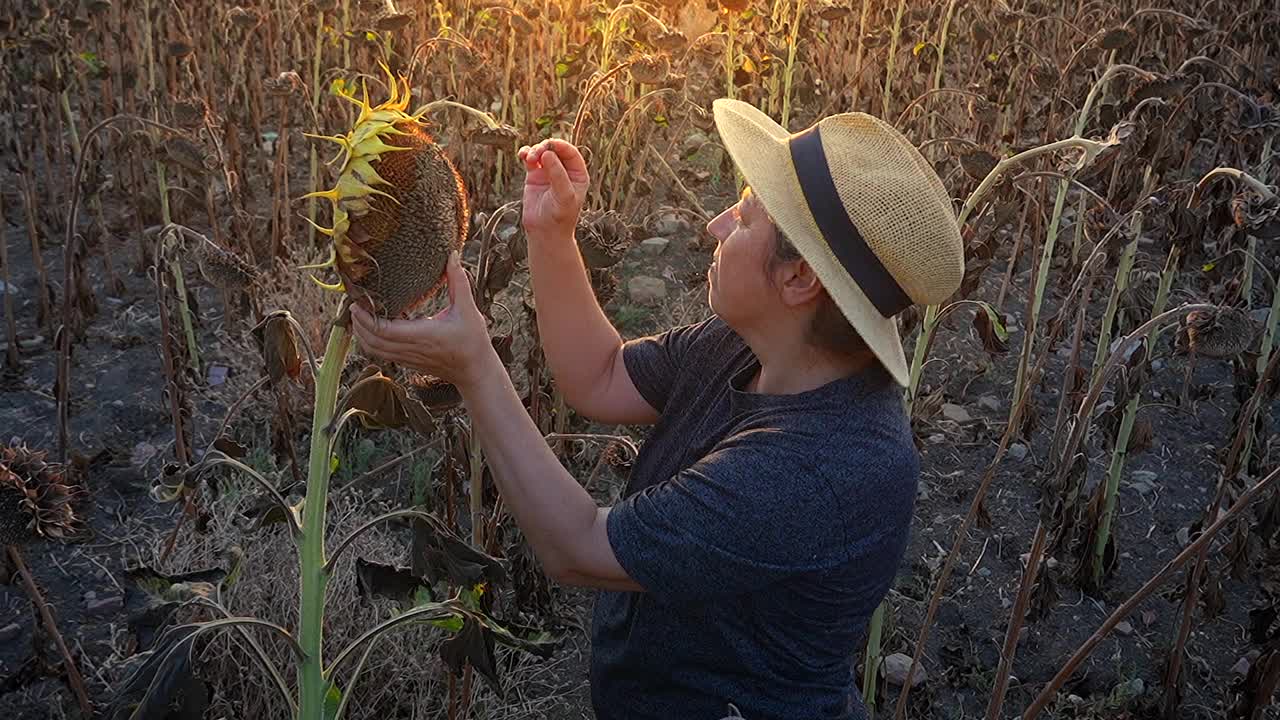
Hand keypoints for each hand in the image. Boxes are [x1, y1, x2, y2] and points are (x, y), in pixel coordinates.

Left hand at [349, 252, 495, 389]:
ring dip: (361, 334)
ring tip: (356, 316)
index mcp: (423, 335)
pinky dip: (370, 343)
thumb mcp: (468, 309)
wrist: (475, 370)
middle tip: (352, 304)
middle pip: (372, 340)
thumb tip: (452, 256)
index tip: (357, 302)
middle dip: (358, 323)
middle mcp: (412, 349)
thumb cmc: (473, 341)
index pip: (384, 330)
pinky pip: (381, 354)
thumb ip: (458, 282)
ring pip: (374, 350)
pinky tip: (369, 330)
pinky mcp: (408, 363)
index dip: (366, 317)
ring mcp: (408, 358)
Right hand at [518, 139, 588, 240]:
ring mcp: (549, 172)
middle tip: (536, 154)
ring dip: (534, 150)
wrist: (545, 232)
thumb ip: (557, 174)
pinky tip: (522, 155)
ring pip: (542, 152)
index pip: (571, 153)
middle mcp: (564, 171)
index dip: (560, 145)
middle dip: (544, 148)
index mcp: (578, 174)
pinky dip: (526, 154)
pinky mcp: (534, 176)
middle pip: (555, 149)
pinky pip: (530, 159)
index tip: (548, 146)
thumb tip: (547, 153)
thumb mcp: (564, 195)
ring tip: (529, 158)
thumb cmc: (560, 216)